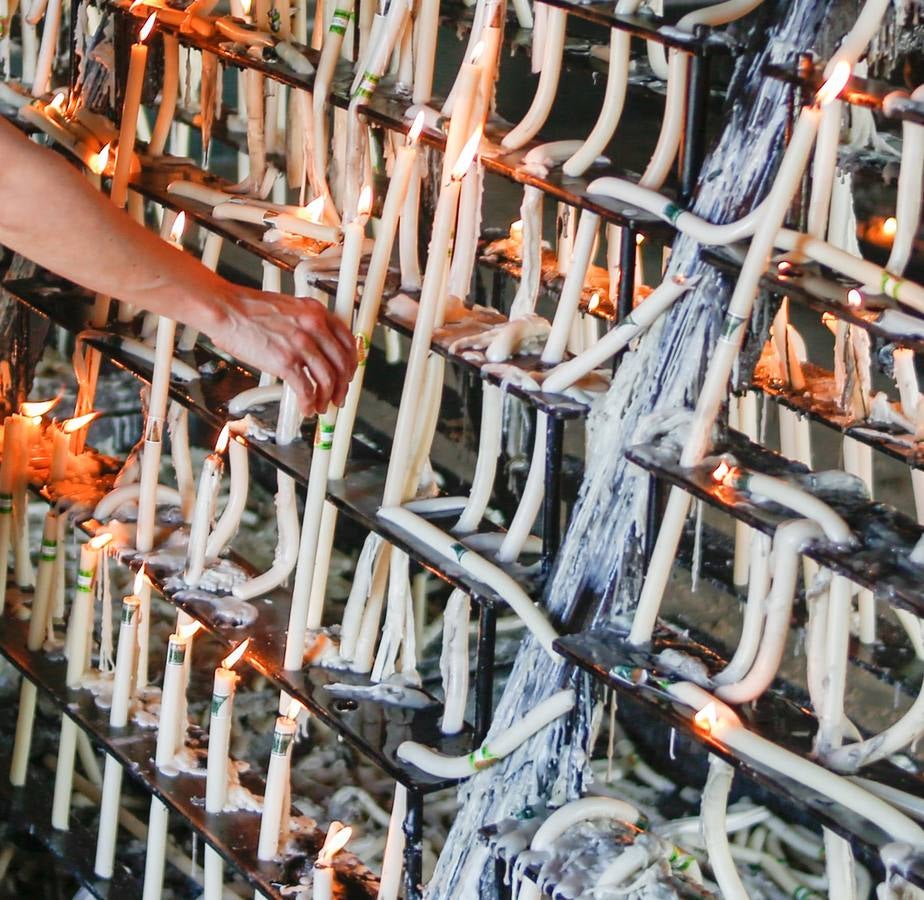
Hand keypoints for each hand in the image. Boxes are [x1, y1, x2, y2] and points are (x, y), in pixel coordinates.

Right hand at [213, 287, 356, 415]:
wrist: (226, 310)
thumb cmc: (249, 309)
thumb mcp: (289, 308)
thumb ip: (306, 324)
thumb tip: (316, 347)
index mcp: (316, 313)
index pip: (348, 342)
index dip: (351, 364)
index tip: (348, 375)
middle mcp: (314, 327)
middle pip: (342, 364)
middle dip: (343, 386)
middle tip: (339, 396)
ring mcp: (301, 345)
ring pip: (328, 379)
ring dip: (327, 397)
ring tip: (321, 406)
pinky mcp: (285, 361)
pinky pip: (306, 389)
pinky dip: (309, 403)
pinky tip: (306, 407)